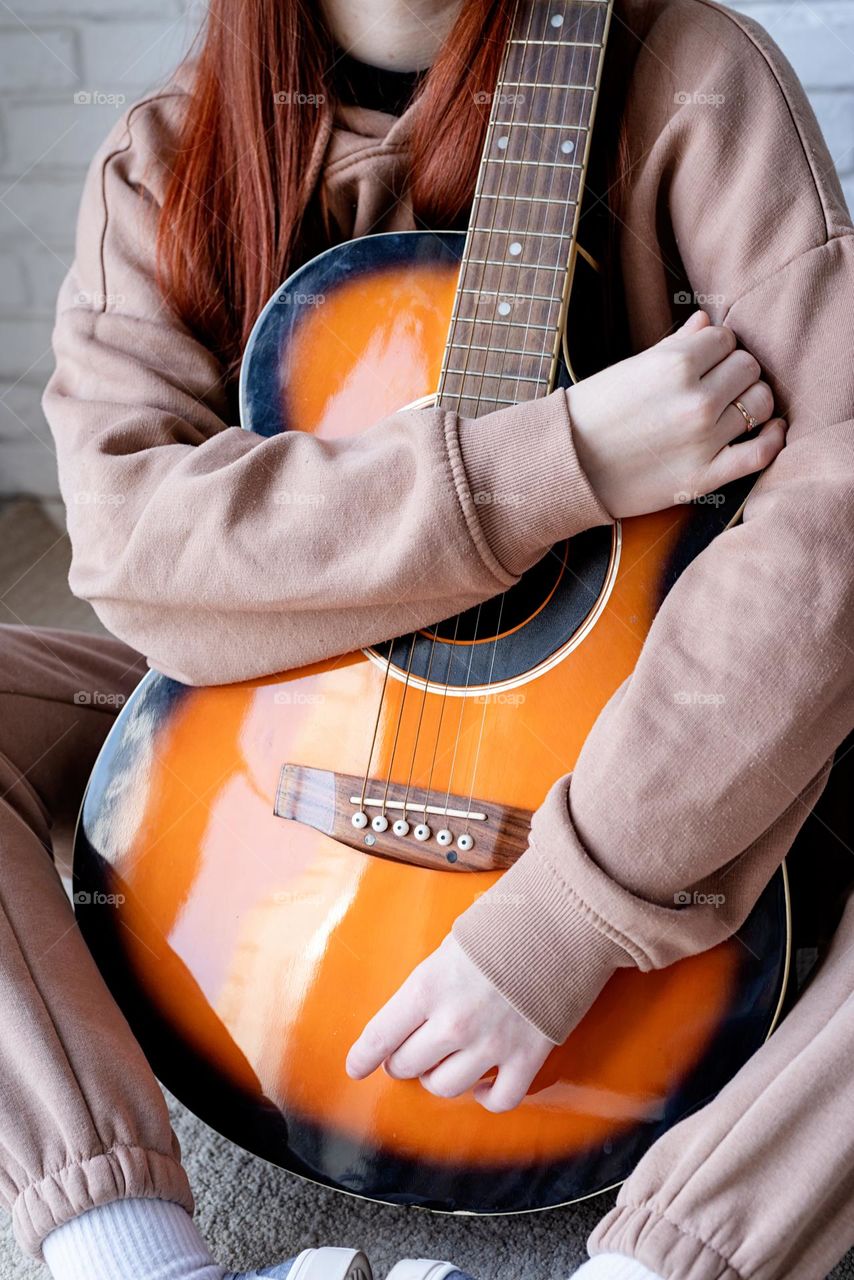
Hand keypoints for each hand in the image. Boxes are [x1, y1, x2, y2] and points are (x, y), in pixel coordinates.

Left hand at [345, 934, 553, 1112]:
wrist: (563, 924)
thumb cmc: (503, 926)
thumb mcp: (450, 947)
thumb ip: (429, 985)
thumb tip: (413, 1014)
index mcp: (428, 987)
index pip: (380, 1035)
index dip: (363, 1057)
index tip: (356, 1067)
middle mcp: (454, 1022)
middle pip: (408, 1065)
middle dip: (403, 1060)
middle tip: (410, 1051)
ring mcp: (491, 1044)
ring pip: (444, 1087)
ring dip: (439, 1078)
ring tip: (446, 1062)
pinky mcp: (527, 1058)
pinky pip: (499, 1100)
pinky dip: (487, 1097)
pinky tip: (484, 1082)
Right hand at [569, 309, 785, 517]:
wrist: (566, 465)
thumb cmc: (594, 412)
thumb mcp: (630, 368)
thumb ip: (675, 344)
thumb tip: (707, 321)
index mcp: (675, 365)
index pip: (725, 339)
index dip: (716, 348)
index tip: (705, 360)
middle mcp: (696, 400)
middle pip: (748, 368)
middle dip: (735, 371)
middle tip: (716, 384)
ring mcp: (704, 440)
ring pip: (760, 404)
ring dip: (752, 400)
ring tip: (734, 406)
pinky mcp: (705, 476)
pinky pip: (761, 453)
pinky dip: (773, 439)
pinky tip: (771, 429)